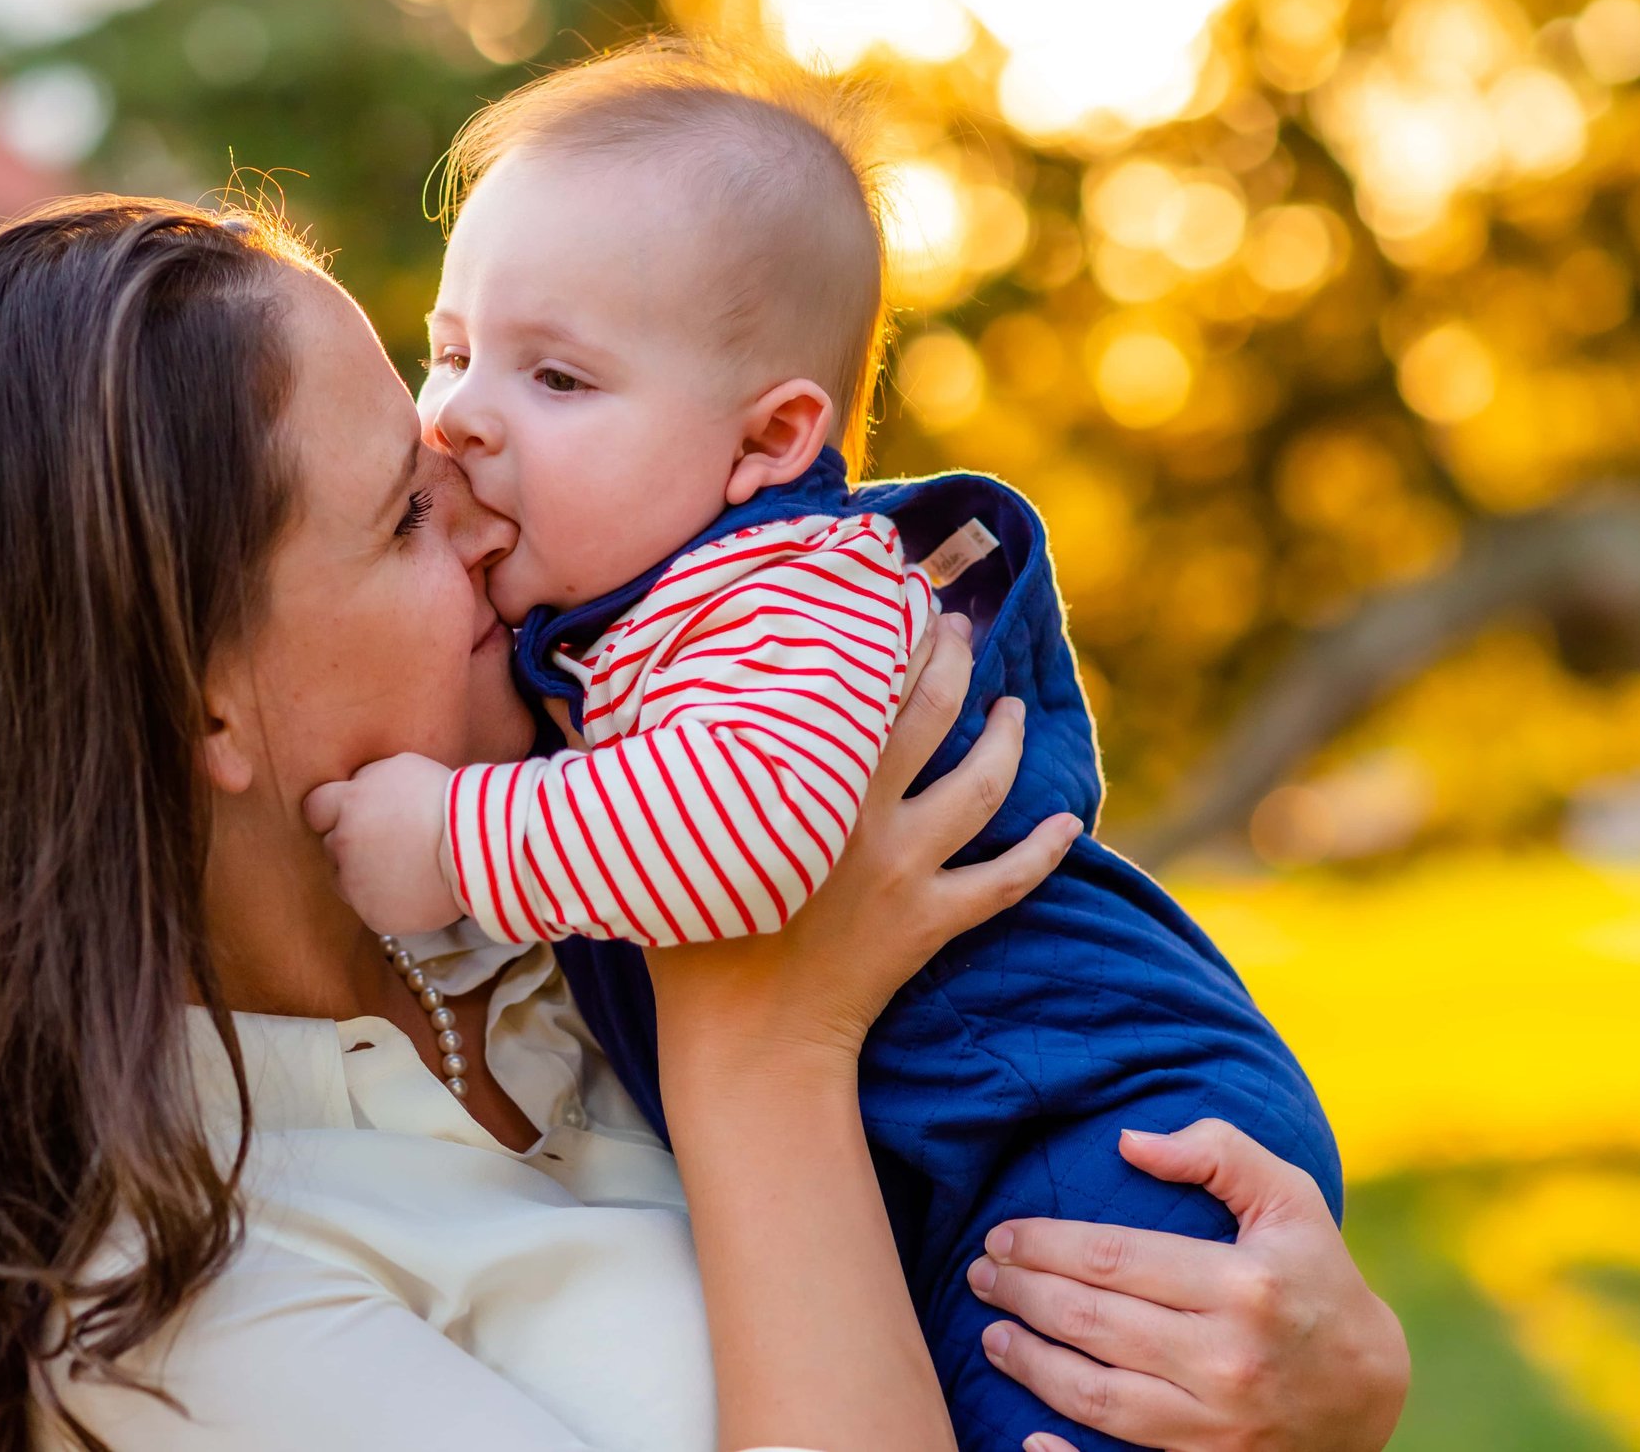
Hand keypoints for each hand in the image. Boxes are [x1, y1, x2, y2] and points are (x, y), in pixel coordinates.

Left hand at [304, 753, 463, 935]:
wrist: (478, 850)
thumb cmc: (447, 801)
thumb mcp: (403, 767)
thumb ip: (368, 779)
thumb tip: (354, 786)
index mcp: (348, 804)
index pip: (315, 809)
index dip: (331, 813)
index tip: (350, 817)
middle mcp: (343, 844)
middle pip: (332, 846)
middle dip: (352, 844)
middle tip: (390, 843)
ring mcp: (357, 884)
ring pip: (346, 880)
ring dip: (364, 875)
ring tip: (403, 868)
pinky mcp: (374, 915)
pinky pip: (370, 907)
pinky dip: (386, 901)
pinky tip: (413, 889)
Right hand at [646, 612, 1083, 1078]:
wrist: (746, 1045)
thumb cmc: (683, 944)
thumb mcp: (646, 835)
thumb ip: (622, 760)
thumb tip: (568, 694)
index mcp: (801, 784)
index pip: (855, 685)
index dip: (883, 633)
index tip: (892, 595)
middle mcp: (865, 815)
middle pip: (932, 716)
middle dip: (953, 661)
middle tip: (959, 626)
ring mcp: (908, 869)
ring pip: (983, 786)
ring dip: (1008, 739)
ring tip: (1015, 705)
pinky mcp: (932, 921)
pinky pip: (1007, 881)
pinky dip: (1044, 851)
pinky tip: (1071, 821)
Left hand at [970, 1119, 1408, 1451]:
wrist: (1370, 1391)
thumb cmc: (1315, 1280)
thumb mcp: (1289, 1202)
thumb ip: (1219, 1153)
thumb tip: (1130, 1141)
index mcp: (1242, 1287)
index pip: (1111, 1259)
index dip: (1042, 1245)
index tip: (1001, 1236)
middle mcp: (1228, 1360)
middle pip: (1092, 1325)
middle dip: (1021, 1296)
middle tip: (981, 1277)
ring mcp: (1219, 1426)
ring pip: (1095, 1397)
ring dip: (1029, 1365)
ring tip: (992, 1336)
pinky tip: (1030, 1436)